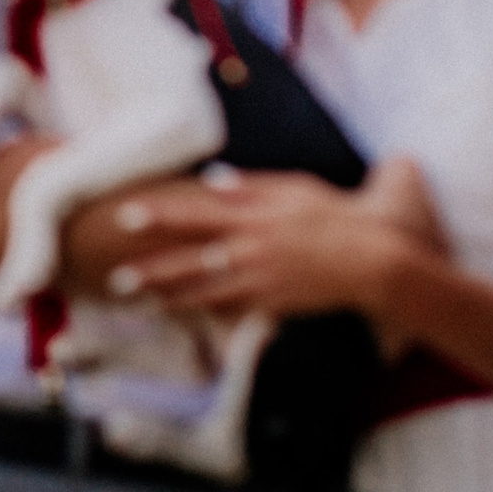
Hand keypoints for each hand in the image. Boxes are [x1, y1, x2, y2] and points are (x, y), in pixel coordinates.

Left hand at [109, 161, 444, 319]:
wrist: (376, 258)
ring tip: (138, 300)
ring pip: (205, 289)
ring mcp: (261, 277)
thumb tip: (213, 179)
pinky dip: (205, 310)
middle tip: (116, 277)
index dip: (160, 215)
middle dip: (152, 269)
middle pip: (191, 258)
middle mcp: (251, 246)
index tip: (126, 215)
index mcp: (255, 213)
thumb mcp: (295, 188)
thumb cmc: (338, 215)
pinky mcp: (274, 302)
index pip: (196, 212)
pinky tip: (180, 313)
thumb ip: (252, 185)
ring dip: (170, 295)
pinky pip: (233, 308)